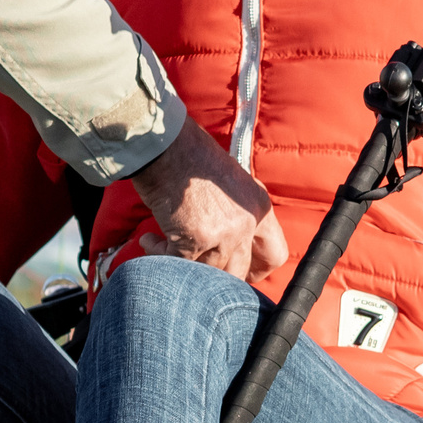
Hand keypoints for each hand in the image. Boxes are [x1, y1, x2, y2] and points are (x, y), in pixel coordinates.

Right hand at [127, 118, 288, 281]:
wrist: (165, 144)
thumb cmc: (190, 156)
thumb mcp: (231, 183)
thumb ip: (236, 213)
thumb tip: (226, 244)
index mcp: (259, 207)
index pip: (274, 254)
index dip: (258, 271)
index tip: (242, 275)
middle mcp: (247, 222)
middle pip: (239, 271)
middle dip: (215, 278)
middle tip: (196, 273)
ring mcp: (224, 232)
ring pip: (207, 272)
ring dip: (182, 264)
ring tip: (160, 245)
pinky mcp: (195, 238)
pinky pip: (178, 264)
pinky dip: (159, 255)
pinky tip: (148, 241)